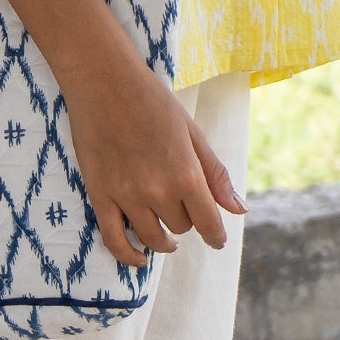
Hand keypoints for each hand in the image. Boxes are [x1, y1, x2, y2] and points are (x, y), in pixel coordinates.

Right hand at [64, 49, 244, 267]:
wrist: (104, 81)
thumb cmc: (153, 102)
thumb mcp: (192, 133)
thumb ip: (215, 174)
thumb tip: (239, 210)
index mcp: (186, 173)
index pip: (208, 223)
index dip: (216, 236)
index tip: (217, 240)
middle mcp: (157, 190)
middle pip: (180, 227)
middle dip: (186, 220)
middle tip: (180, 204)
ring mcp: (125, 195)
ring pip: (152, 238)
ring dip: (163, 240)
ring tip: (165, 237)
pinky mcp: (99, 194)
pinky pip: (114, 240)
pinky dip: (128, 255)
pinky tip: (140, 257)